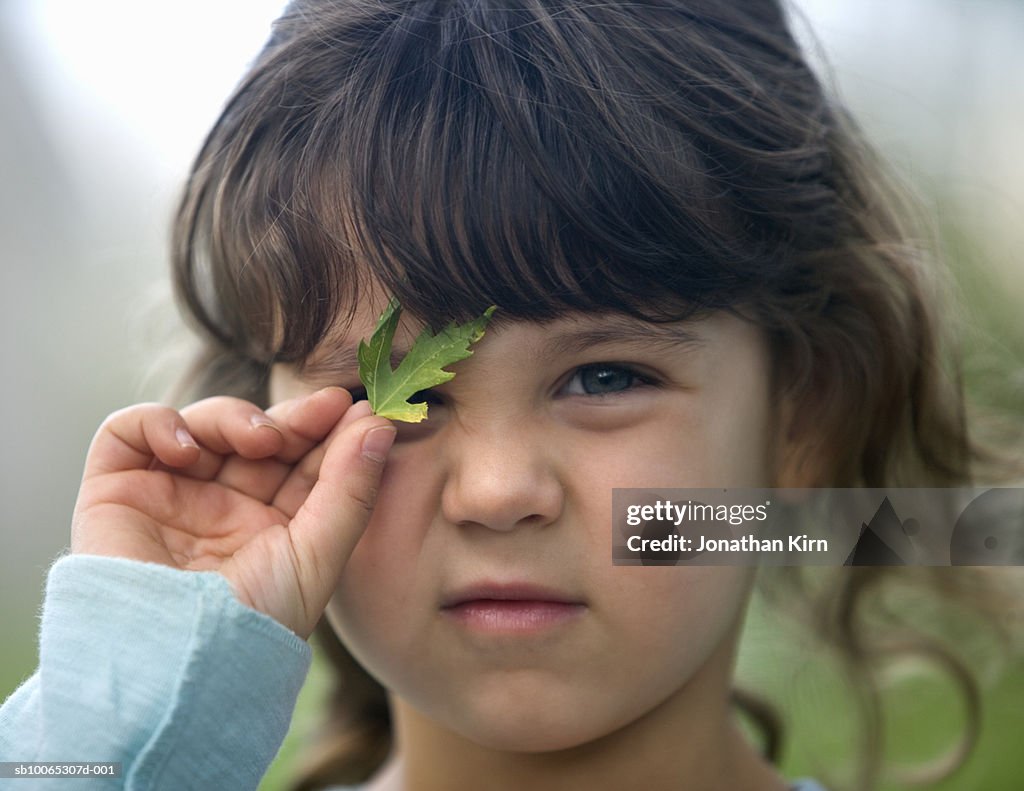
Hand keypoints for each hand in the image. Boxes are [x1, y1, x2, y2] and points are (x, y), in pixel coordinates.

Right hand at [70, 388, 395, 638]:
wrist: (173, 663)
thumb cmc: (252, 621)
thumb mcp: (317, 556)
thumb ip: (351, 489)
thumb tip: (381, 426)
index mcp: (269, 526)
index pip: (300, 461)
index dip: (328, 431)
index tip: (358, 409)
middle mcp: (220, 508)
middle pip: (257, 436)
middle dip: (292, 417)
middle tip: (323, 409)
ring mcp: (168, 495)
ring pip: (204, 424)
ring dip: (236, 417)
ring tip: (259, 441)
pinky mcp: (115, 489)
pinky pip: (129, 430)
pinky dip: (158, 423)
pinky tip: (188, 450)